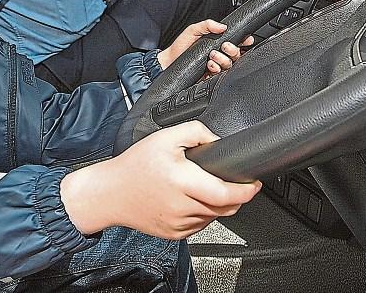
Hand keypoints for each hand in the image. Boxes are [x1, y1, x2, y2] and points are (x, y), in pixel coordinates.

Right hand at [61, 121, 261, 238]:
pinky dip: (203, 212)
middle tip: (234, 182)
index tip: (255, 183)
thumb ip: (196, 131)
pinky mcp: (174, 234)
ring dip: (218, 203)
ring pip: (213, 216)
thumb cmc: (135, 166)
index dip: (246, 191)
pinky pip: (200, 224)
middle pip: (225, 207)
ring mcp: (179, 224)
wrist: (110, 193)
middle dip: (236, 196)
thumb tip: (217, 140)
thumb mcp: (164, 137)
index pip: (226, 194)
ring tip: (204, 186)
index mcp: (183, 182)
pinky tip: (190, 198)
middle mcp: (182, 207)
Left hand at [157, 19, 254, 72]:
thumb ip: (207, 25)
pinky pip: (220, 75)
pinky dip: (216, 69)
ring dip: (223, 59)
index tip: (247, 39)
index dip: (244, 41)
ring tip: (212, 55)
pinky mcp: (211, 76)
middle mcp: (219, 54)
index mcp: (218, 43)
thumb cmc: (181, 46)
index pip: (236, 42)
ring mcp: (216, 66)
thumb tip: (223, 26)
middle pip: (237, 54)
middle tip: (224, 46)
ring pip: (230, 64)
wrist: (169, 61)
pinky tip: (209, 65)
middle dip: (233, 50)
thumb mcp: (193, 30)